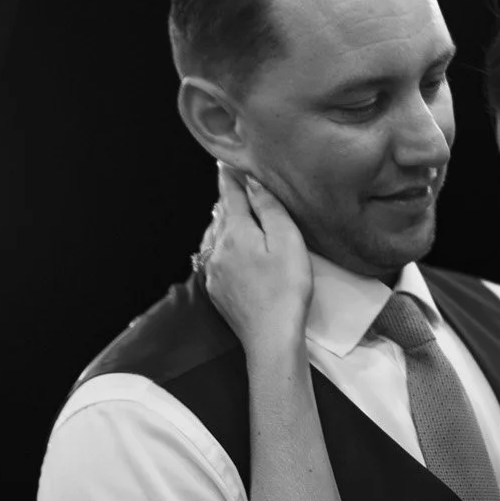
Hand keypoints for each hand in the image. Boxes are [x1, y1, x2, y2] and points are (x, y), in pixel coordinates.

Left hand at [201, 167, 313, 351]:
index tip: (225, 162)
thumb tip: (251, 182)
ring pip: (214, 236)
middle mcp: (217, 248)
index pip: (230, 196)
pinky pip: (212, 257)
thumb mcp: (287, 241)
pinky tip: (226, 247)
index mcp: (235, 232)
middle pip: (220, 215)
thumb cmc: (286, 288)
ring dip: (222, 221)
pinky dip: (220, 244)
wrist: (270, 338)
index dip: (229, 177)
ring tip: (230, 211)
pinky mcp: (215, 290)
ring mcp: (213, 271)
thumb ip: (269, 208)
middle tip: (232, 183)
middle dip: (227, 198)